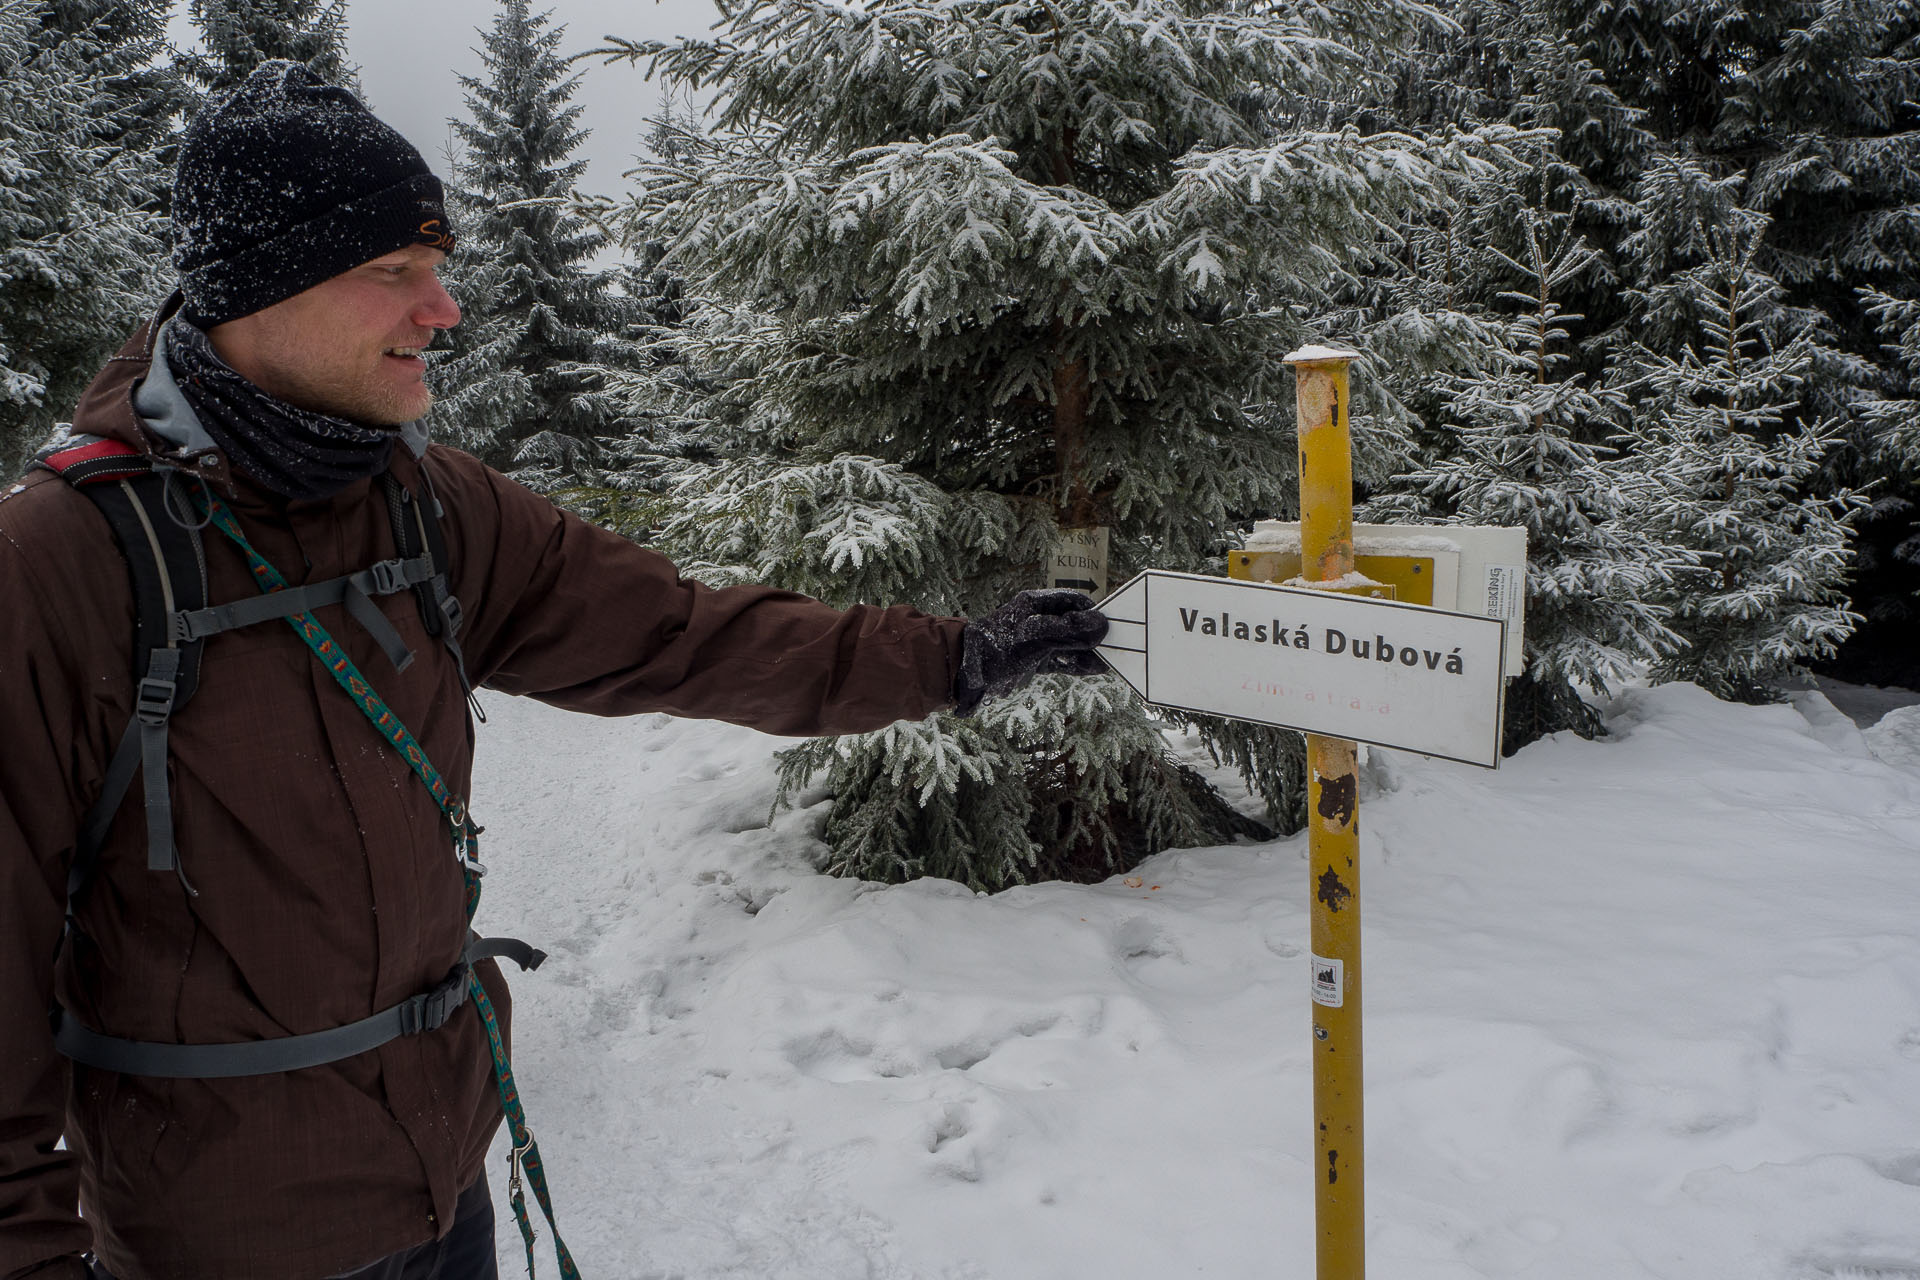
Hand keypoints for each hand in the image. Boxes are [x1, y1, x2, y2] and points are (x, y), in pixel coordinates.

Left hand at [952, 589, 1108, 713]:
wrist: (967, 673)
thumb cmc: (996, 647)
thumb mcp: (1035, 636)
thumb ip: (1067, 631)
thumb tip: (1100, 624)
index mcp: (1036, 604)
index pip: (1073, 601)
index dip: (1091, 612)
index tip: (1109, 624)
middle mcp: (1039, 619)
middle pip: (1074, 623)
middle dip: (1093, 634)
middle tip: (1115, 645)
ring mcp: (1038, 641)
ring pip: (1070, 643)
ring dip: (1088, 651)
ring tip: (1108, 660)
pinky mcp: (1036, 660)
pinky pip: (1062, 659)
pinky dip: (1077, 664)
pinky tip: (1094, 668)